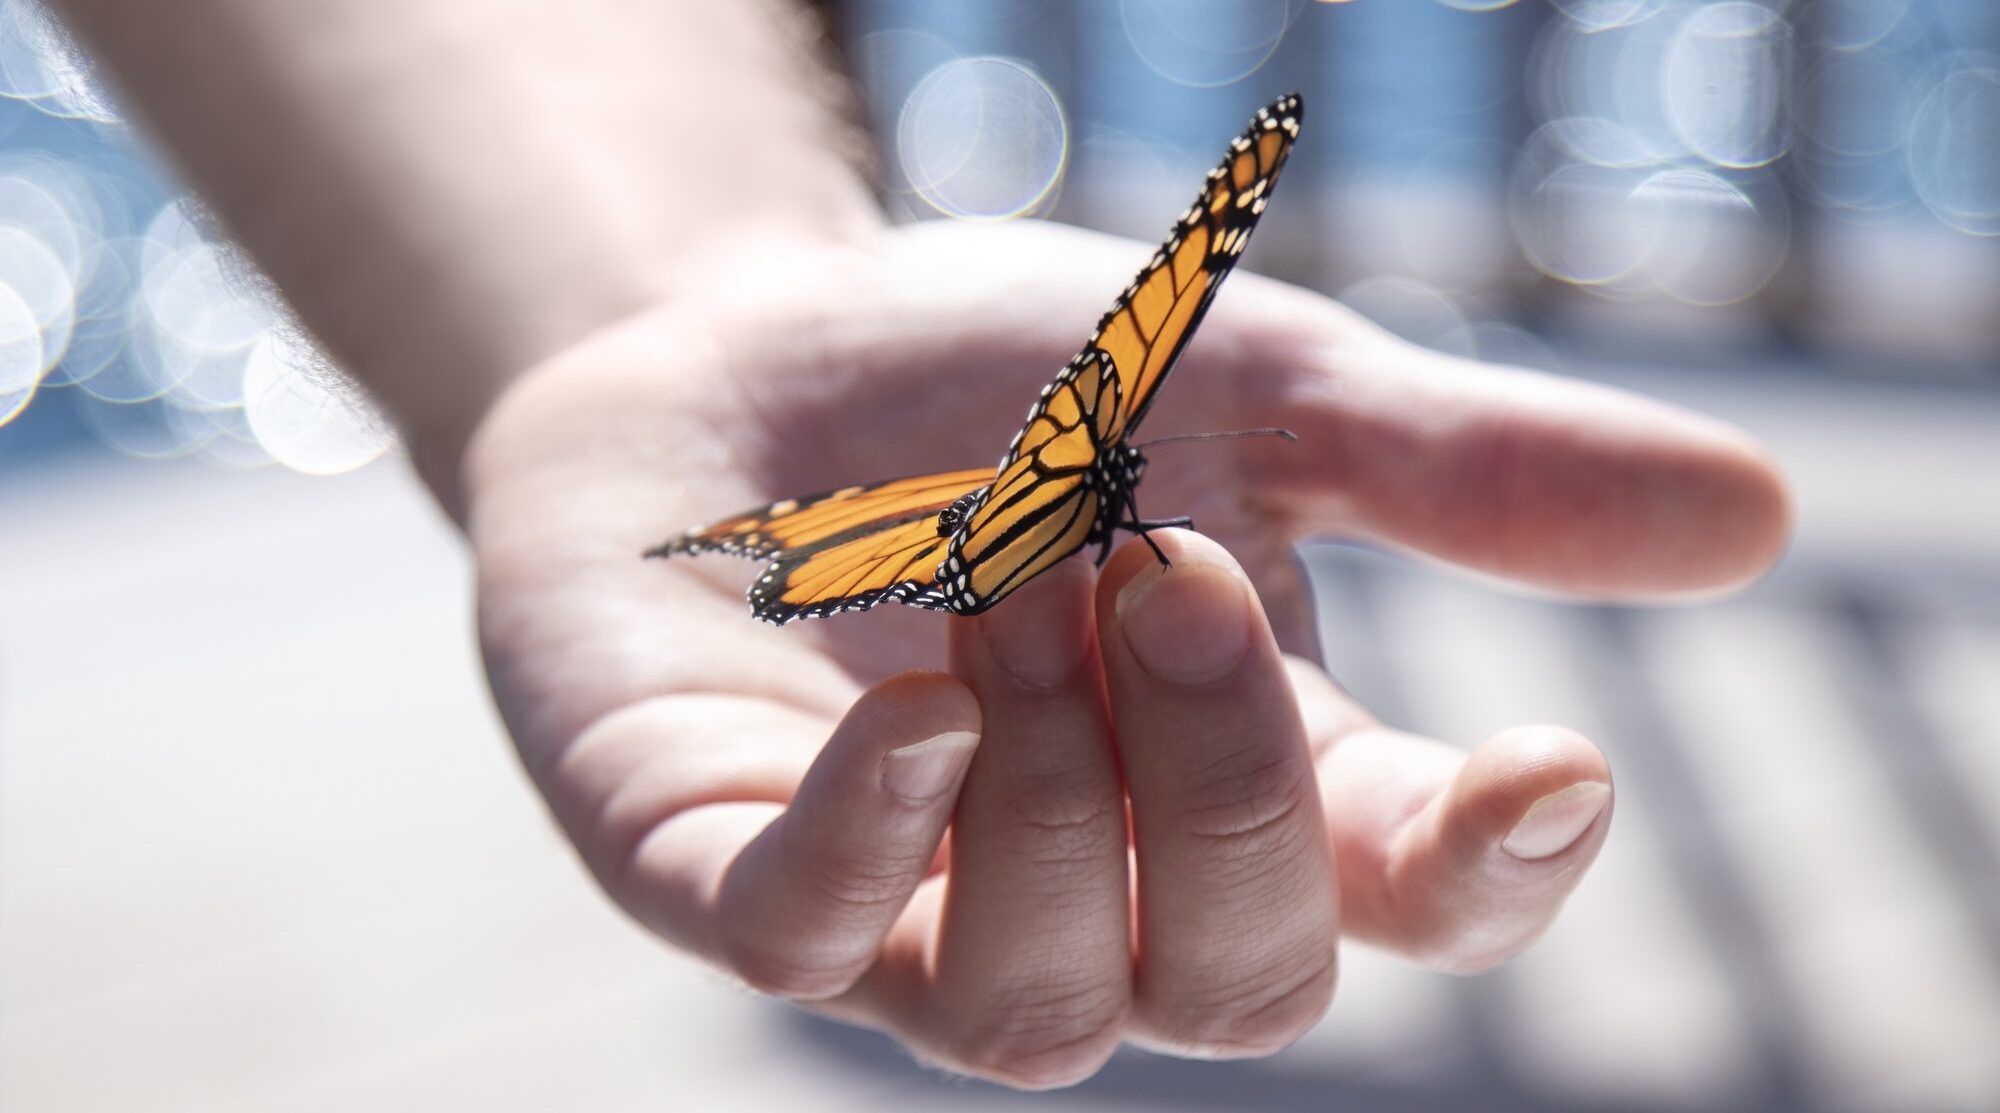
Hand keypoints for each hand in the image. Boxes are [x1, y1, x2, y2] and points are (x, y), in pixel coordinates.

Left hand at [461, 218, 1788, 1086]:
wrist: (751, 357)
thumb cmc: (1006, 402)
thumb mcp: (1251, 400)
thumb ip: (1465, 471)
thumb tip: (1758, 511)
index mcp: (1247, 785)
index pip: (1404, 907)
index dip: (1491, 876)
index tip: (1559, 769)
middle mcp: (1093, 889)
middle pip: (1239, 987)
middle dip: (1234, 790)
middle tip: (1167, 569)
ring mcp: (905, 906)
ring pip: (1042, 1011)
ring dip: (1064, 799)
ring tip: (1016, 591)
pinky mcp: (721, 872)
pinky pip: (805, 947)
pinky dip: (874, 847)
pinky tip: (914, 716)